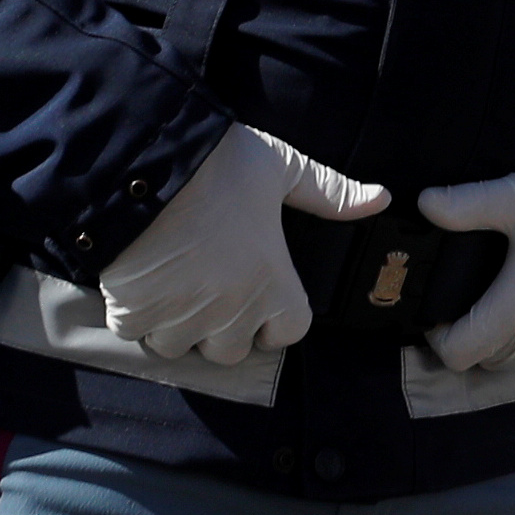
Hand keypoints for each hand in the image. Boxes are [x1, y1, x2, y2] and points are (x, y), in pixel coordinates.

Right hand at [98, 124, 388, 363]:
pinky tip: (141, 282)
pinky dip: (137, 317)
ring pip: (182, 347)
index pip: (290, 331)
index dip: (278, 318)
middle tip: (213, 288)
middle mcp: (229, 310)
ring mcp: (179, 318)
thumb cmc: (218, 165)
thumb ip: (331, 193)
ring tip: (175, 285)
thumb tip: (382, 199)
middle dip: (224, 328)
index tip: (263, 296)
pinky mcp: (132, 314)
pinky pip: (137, 335)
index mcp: (272, 281)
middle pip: (233, 350)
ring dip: (179, 326)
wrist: (138, 164)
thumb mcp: (283, 169)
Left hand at [418, 168, 514, 373]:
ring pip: (511, 359)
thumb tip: (423, 203)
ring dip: (497, 340)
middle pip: (481, 361)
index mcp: (513, 312)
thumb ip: (467, 203)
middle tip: (463, 298)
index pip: (455, 353)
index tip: (439, 307)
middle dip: (466, 337)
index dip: (437, 335)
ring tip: (495, 297)